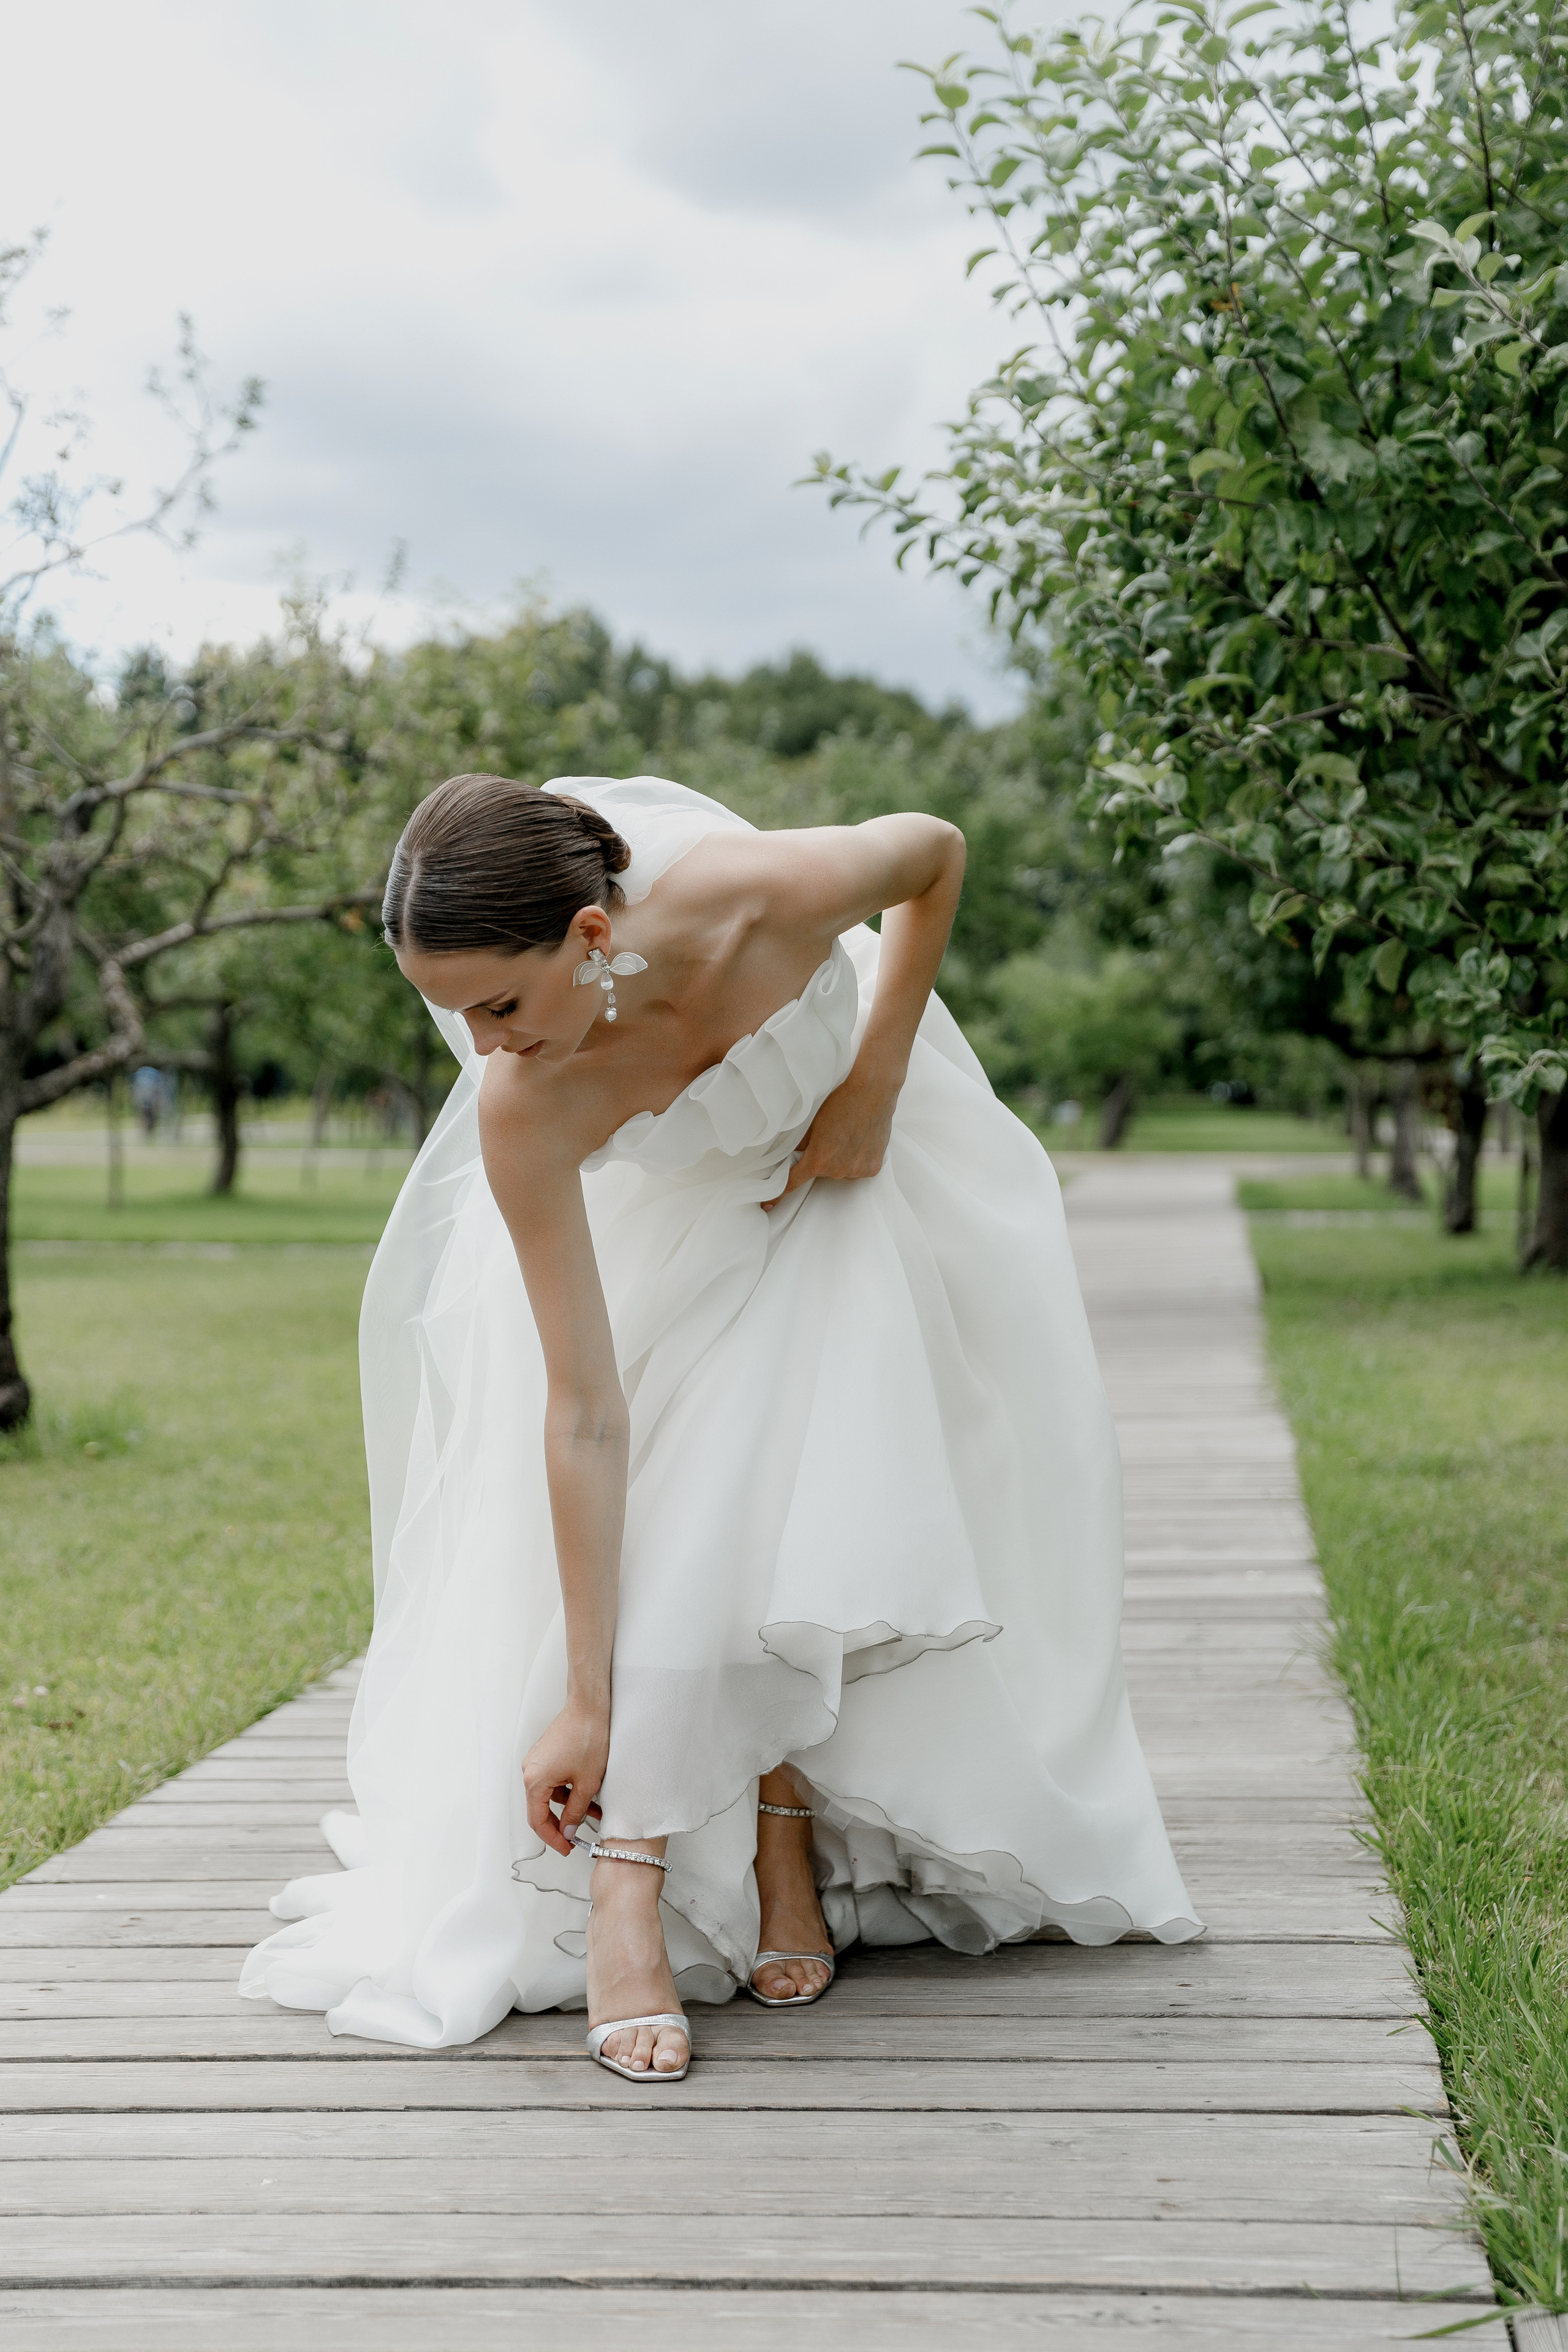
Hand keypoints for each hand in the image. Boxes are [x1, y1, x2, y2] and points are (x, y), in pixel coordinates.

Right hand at [522, 1702, 609, 1856]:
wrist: (589, 1707)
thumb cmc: (587, 1737)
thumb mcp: (587, 1783)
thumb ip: (575, 1812)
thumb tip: (568, 1830)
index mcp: (535, 1780)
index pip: (538, 1821)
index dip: (552, 1839)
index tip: (566, 1848)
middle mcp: (529, 1770)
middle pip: (540, 1808)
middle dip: (561, 1824)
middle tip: (575, 1837)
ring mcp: (536, 1761)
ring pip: (549, 1794)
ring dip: (568, 1806)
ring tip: (593, 1812)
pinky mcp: (545, 1754)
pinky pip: (552, 1780)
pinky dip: (567, 1790)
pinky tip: (586, 1793)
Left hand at [765, 1066, 898, 1209]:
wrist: (872, 1090)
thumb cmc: (840, 1101)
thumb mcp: (811, 1122)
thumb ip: (800, 1143)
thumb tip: (792, 1154)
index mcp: (818, 1160)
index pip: (793, 1182)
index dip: (778, 1194)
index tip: (768, 1205)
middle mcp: (838, 1171)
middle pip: (822, 1171)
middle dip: (822, 1158)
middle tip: (831, 1135)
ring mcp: (857, 1170)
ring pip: (841, 1170)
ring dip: (841, 1158)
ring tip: (848, 1134)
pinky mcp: (873, 1167)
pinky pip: (858, 1168)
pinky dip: (857, 1158)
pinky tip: (860, 1139)